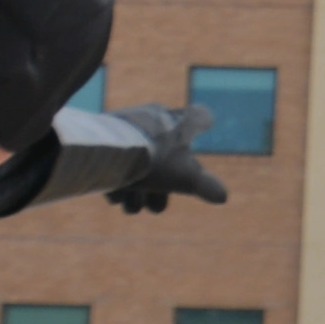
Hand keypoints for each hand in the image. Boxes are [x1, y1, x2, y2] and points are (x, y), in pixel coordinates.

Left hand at [103, 102, 230, 213]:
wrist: (108, 151)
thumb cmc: (154, 159)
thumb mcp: (185, 177)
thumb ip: (205, 186)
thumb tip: (223, 197)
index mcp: (173, 121)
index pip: (195, 117)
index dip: (201, 120)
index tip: (207, 120)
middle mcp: (150, 120)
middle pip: (163, 156)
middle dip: (158, 189)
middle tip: (152, 206)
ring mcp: (125, 130)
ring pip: (137, 164)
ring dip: (135, 192)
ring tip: (130, 204)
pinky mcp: (100, 142)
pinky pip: (114, 164)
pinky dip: (115, 182)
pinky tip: (114, 192)